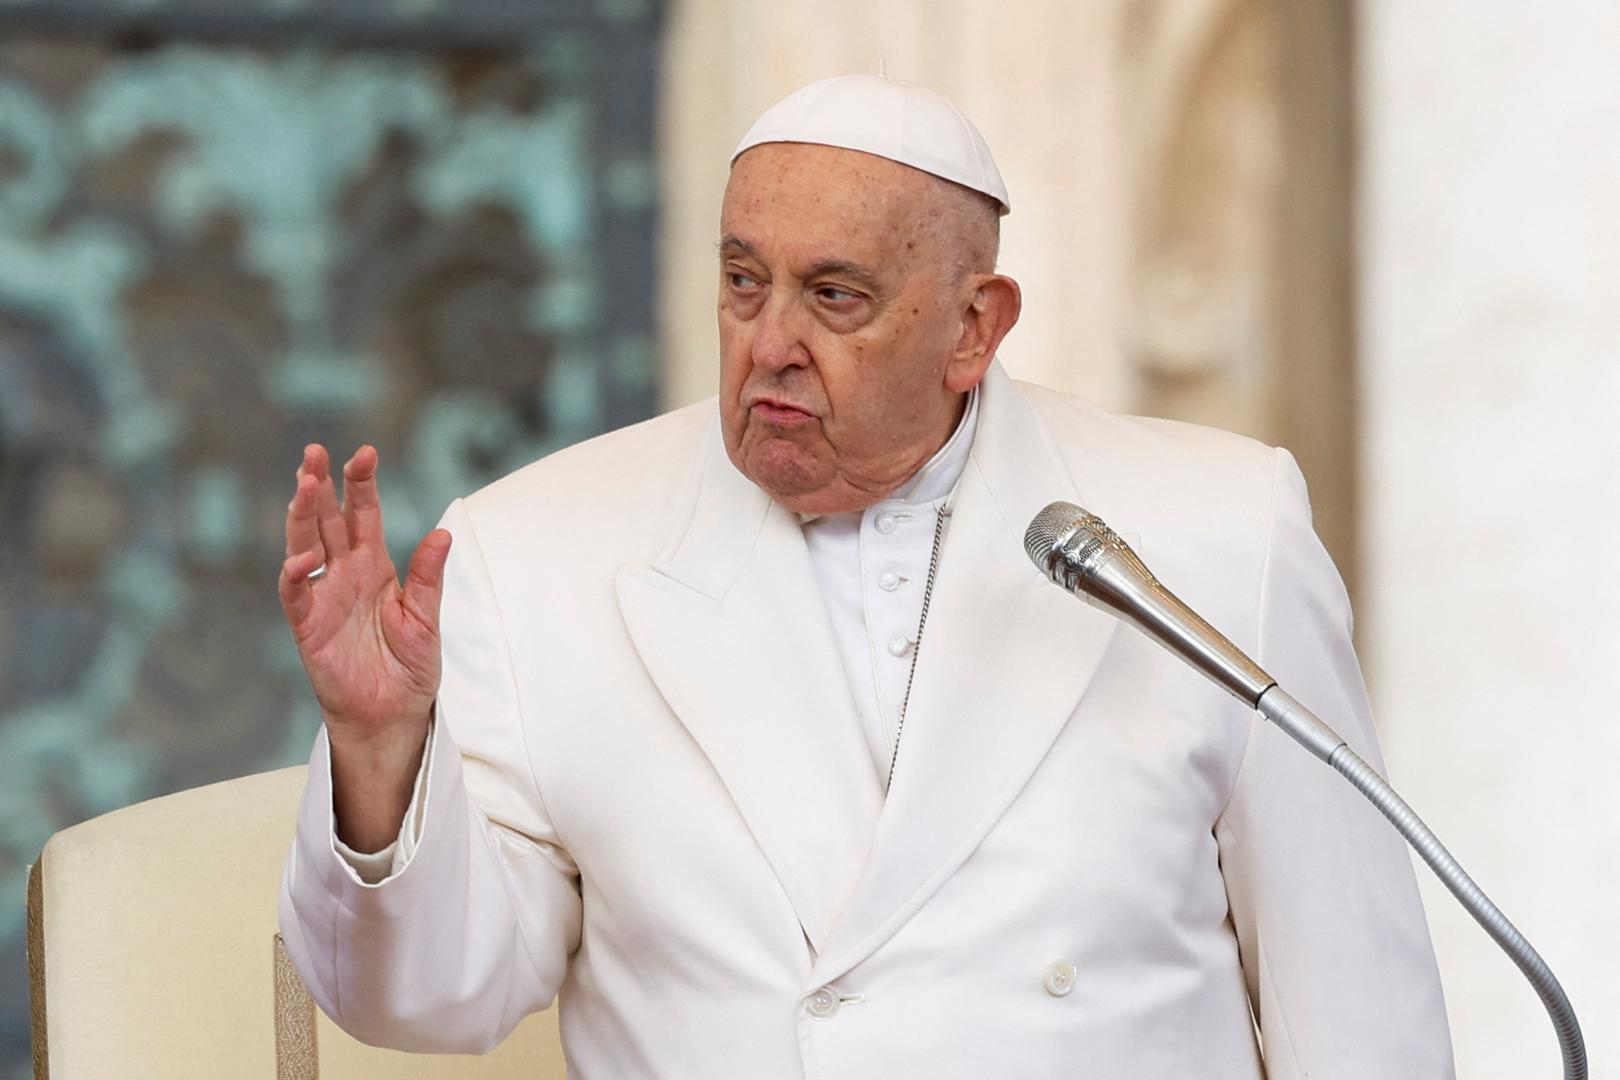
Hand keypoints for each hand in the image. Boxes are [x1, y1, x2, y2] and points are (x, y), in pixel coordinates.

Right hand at [278, 444, 450, 848]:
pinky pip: (296, 595)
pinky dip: (295, 576)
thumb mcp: (426, 619)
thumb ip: (428, 578)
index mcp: (375, 565)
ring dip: (301, 517)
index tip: (365, 453)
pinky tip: (300, 559)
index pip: (365, 514)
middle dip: (320, 485)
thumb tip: (442, 534)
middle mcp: (345, 573)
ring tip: (303, 485)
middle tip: (313, 452)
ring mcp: (324, 596)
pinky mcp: (308, 626)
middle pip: (328, 520)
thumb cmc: (408, 667)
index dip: (362, 483)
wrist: (393, 714)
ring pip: (305, 546)